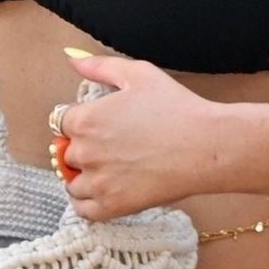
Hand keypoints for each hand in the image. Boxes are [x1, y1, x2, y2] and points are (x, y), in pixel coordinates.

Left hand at [57, 51, 254, 220]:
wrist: (206, 146)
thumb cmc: (175, 107)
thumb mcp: (137, 73)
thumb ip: (99, 66)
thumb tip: (70, 59)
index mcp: (85, 120)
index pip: (61, 123)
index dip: (78, 122)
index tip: (97, 124)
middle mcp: (85, 152)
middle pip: (66, 153)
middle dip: (81, 148)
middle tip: (108, 146)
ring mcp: (98, 182)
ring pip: (72, 182)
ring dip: (82, 176)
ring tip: (105, 170)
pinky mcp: (113, 205)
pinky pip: (84, 210)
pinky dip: (86, 202)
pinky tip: (100, 192)